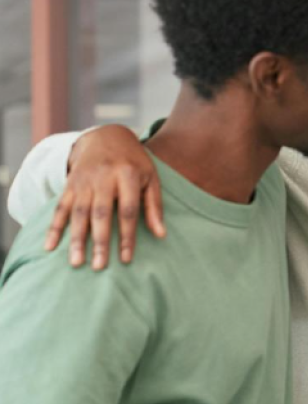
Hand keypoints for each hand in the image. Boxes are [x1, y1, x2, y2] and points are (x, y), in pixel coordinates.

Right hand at [47, 125, 164, 269]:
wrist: (106, 137)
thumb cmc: (134, 163)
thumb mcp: (151, 178)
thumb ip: (155, 206)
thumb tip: (162, 235)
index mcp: (127, 175)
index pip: (128, 210)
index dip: (127, 235)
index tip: (126, 258)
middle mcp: (103, 178)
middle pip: (100, 214)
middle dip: (99, 241)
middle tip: (99, 267)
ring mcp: (83, 181)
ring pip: (78, 213)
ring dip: (76, 239)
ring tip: (76, 263)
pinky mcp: (69, 185)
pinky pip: (60, 208)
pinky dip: (54, 228)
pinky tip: (50, 247)